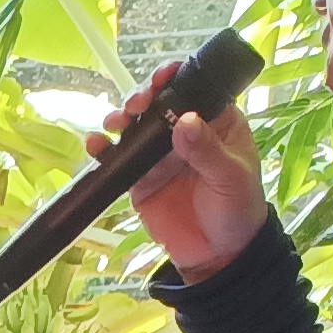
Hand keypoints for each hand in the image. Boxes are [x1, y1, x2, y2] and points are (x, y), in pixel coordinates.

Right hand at [95, 58, 267, 279]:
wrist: (218, 255)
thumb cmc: (237, 209)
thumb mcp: (231, 177)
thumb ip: (207, 149)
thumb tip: (184, 120)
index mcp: (216, 122)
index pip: (195, 88)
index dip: (175, 77)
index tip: (161, 78)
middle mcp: (185, 132)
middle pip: (158, 102)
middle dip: (141, 97)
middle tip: (134, 106)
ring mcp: (159, 155)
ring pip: (135, 126)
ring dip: (120, 119)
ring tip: (114, 124)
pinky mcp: (139, 178)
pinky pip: (118, 159)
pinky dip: (104, 150)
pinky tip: (95, 146)